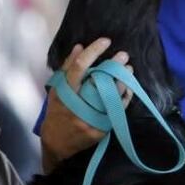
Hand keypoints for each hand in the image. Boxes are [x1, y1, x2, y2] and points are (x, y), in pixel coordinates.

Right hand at [41, 38, 133, 162]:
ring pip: (110, 97)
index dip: (93, 52)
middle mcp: (76, 106)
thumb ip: (67, 68)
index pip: (78, 68)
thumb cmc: (57, 112)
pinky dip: (123, 98)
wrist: (57, 143)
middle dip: (113, 66)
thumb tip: (80, 47)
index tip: (105, 41)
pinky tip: (128, 88)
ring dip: (122, 81)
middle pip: (98, 82)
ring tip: (129, 69)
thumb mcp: (56, 90)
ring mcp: (89, 119)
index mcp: (63, 93)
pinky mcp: (99, 129)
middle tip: (123, 55)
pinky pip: (115, 111)